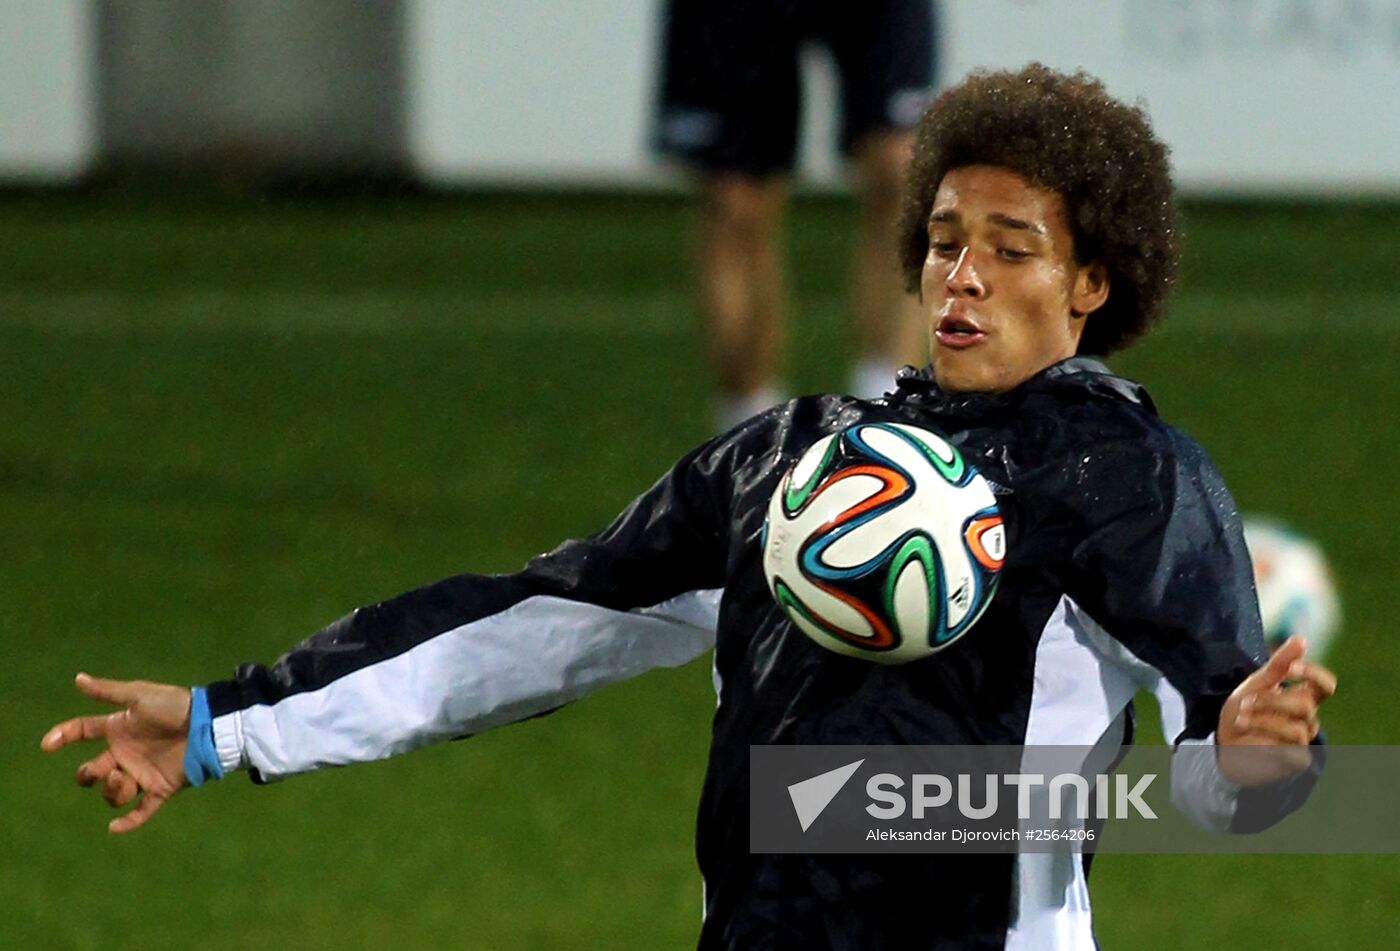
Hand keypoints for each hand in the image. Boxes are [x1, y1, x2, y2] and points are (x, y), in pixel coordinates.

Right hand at [41, 673, 192, 832]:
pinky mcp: (161, 788)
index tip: (47, 745)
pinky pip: (142, 811)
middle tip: (105, 769)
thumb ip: (108, 691)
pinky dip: (129, 822)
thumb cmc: (175, 706)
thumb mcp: (140, 696)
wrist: (207, 725)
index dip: (62, 736)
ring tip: (122, 780)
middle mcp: (126, 753)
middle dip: (88, 775)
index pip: (82, 731)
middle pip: (91, 771)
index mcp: (118, 728)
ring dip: (111, 791)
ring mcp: (142, 772)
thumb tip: (78, 678)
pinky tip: (115, 827)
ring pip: (113, 792)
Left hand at [1216, 635, 1336, 786]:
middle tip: (1246, 700)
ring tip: (1241, 717)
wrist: (1222, 743)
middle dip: (1271, 700)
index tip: (1291, 668)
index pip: (1325, 685)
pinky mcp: (1294, 761)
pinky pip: (1293, 751)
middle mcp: (1306, 719)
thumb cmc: (1243, 711)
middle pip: (1305, 705)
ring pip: (1297, 728)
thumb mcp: (1255, 683)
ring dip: (1264, 720)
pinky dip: (1266, 739)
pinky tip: (1249, 736)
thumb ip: (1278, 665)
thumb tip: (1302, 639)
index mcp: (1301, 697)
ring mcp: (1302, 741)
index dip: (1314, 674)